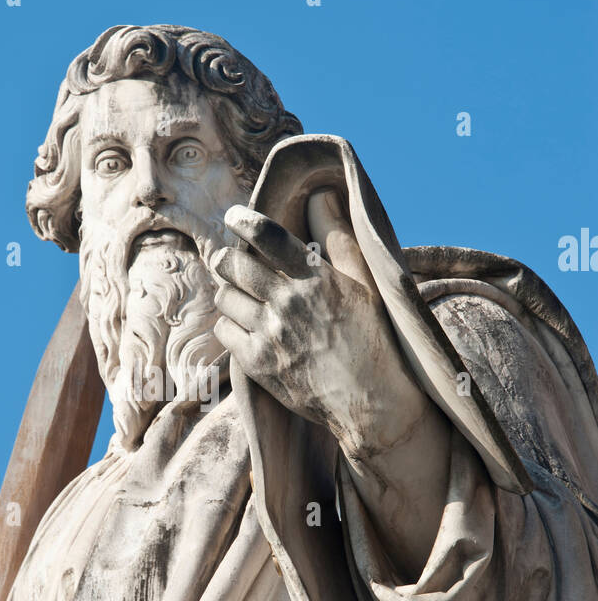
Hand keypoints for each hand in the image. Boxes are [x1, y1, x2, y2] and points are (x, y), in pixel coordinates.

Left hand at [210, 194, 425, 458]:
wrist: (371, 404)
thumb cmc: (374, 340)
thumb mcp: (367, 284)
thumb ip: (339, 239)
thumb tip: (321, 196)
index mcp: (317, 279)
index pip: (268, 237)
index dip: (244, 222)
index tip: (234, 216)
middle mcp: (289, 303)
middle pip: (234, 265)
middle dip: (227, 258)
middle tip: (229, 259)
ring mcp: (270, 335)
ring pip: (225, 298)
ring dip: (230, 292)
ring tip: (242, 296)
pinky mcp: (258, 364)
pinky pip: (224, 331)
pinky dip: (230, 325)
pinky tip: (245, 326)